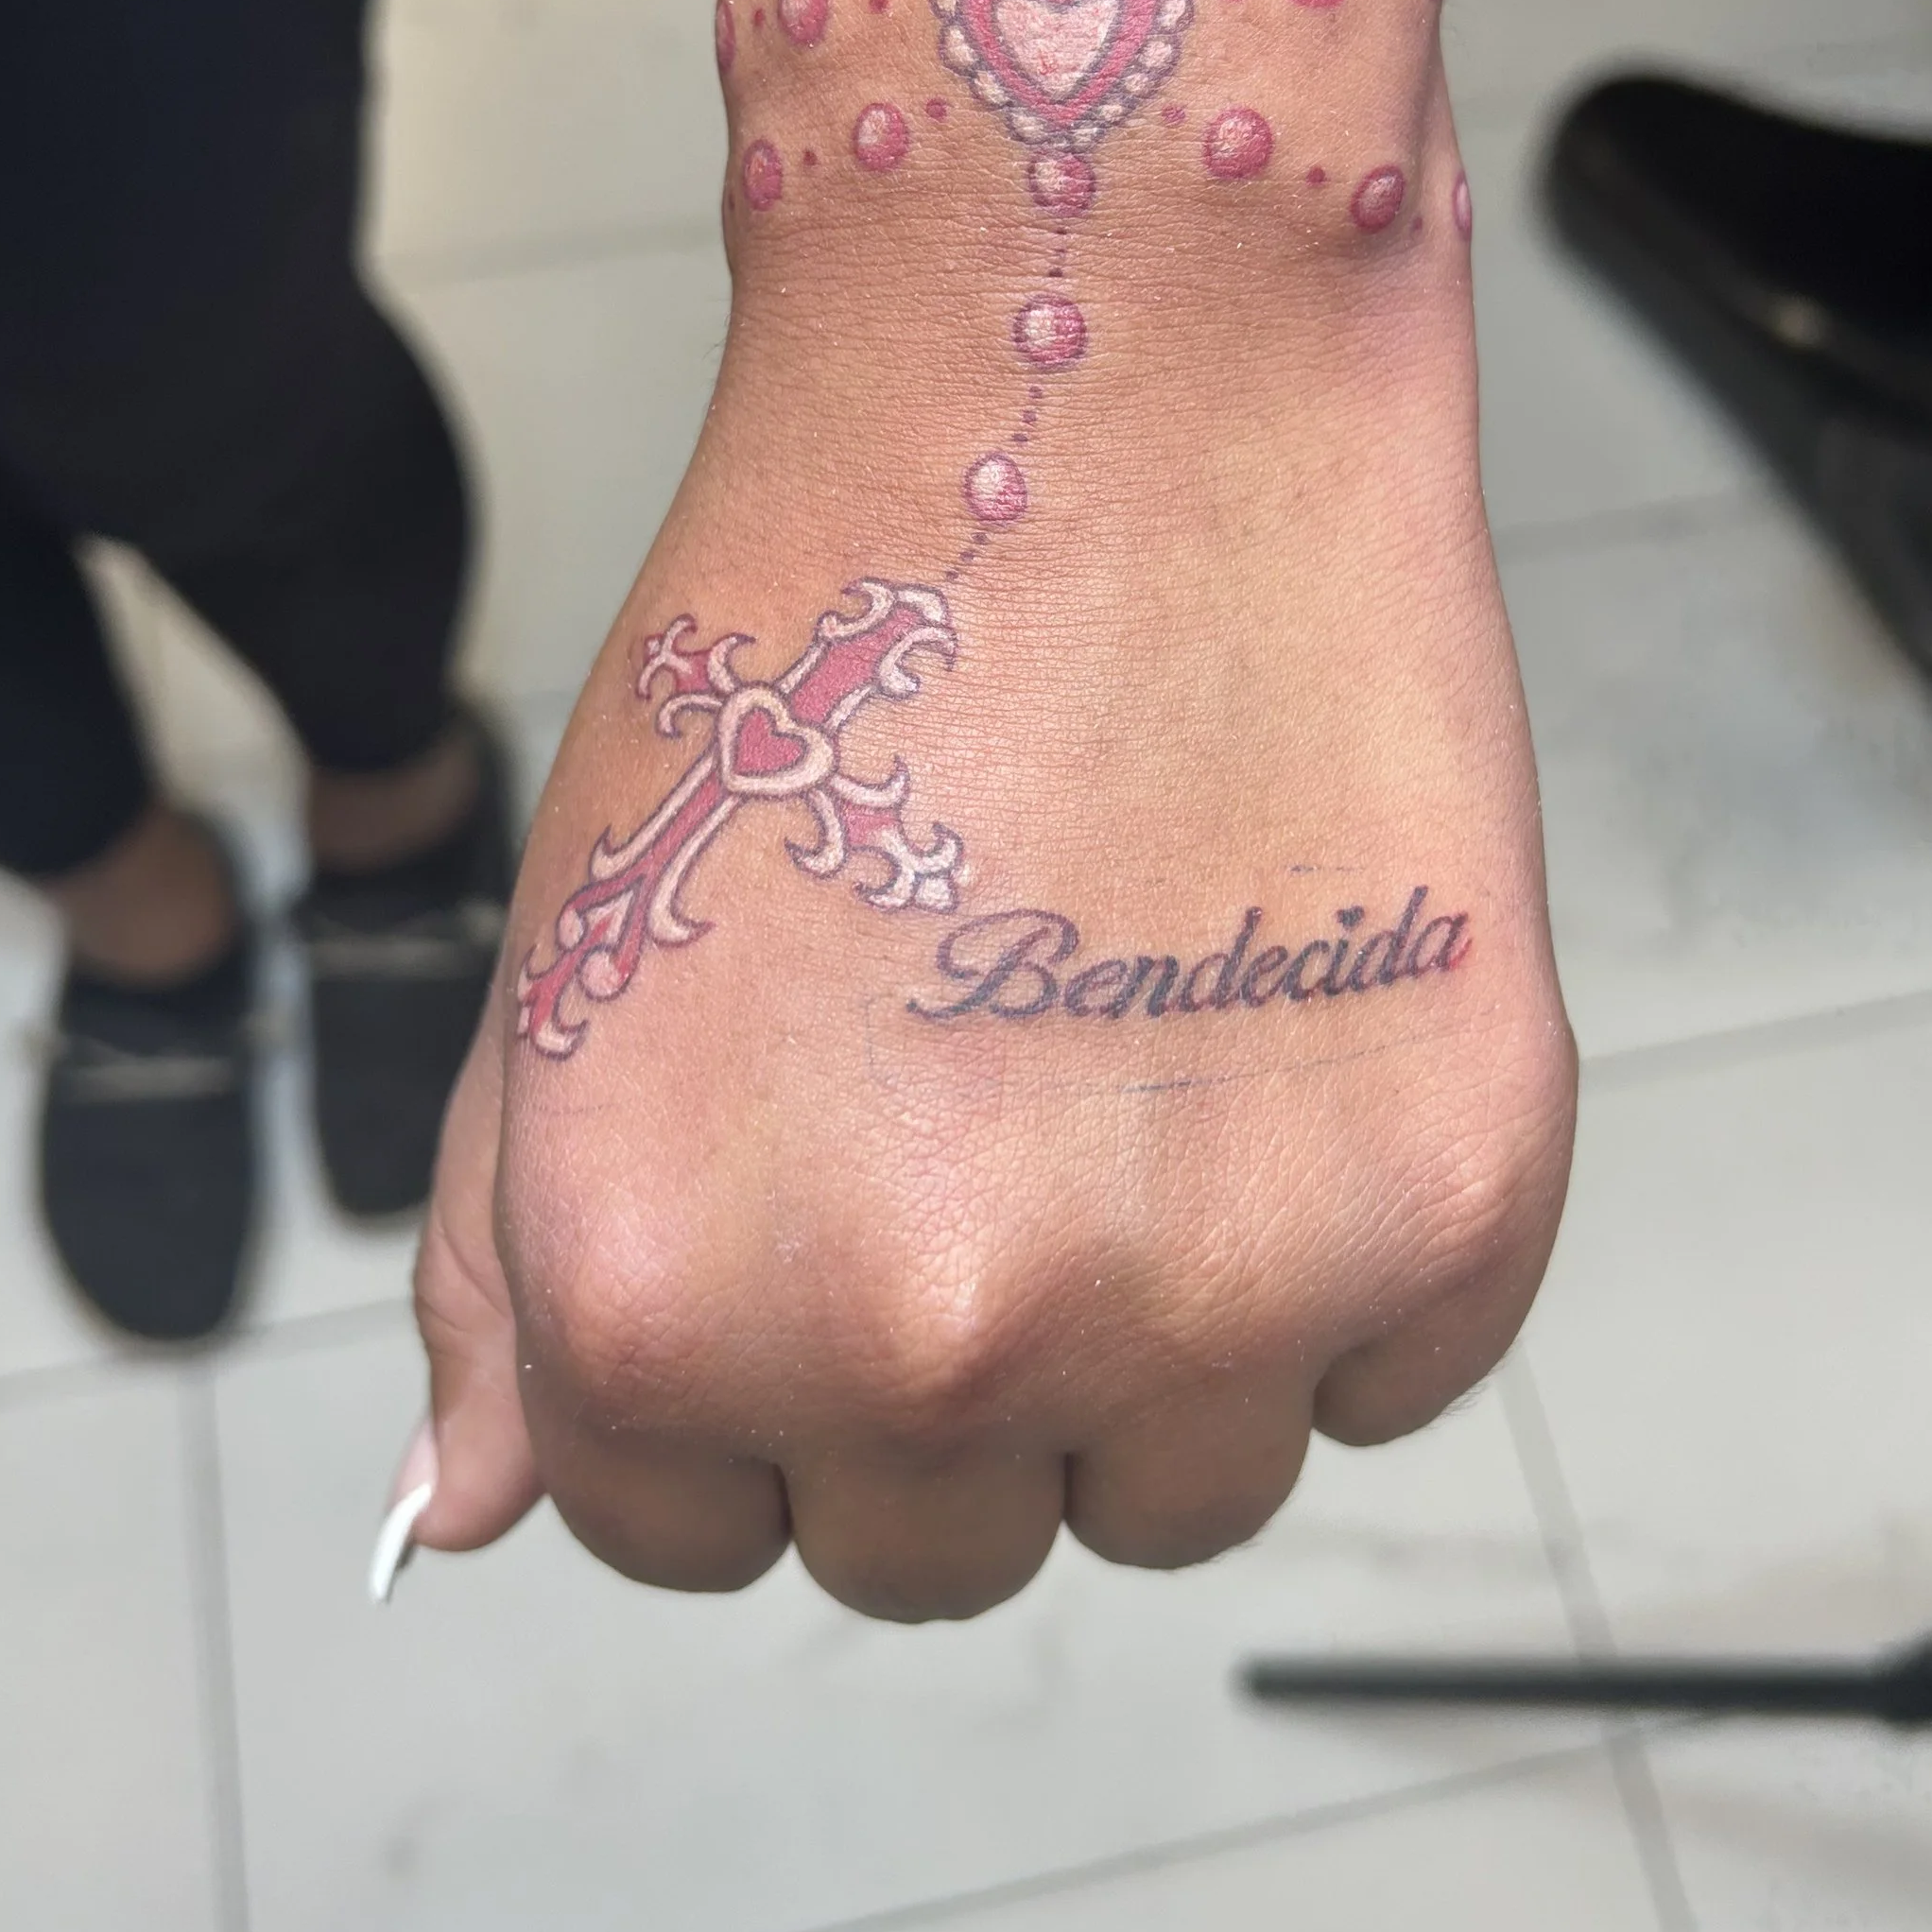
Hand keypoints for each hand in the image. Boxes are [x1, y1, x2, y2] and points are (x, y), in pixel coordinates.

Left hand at [399, 85, 1576, 1620]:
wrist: (1110, 379)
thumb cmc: (828, 643)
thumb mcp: (579, 951)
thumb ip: (508, 1269)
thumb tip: (479, 1512)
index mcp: (670, 1299)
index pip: (694, 1534)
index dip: (745, 1374)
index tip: (809, 1200)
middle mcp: (933, 1342)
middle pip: (943, 1552)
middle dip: (944, 1382)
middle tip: (986, 1116)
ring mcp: (1215, 1293)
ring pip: (1180, 1493)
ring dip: (1164, 1345)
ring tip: (1144, 1058)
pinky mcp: (1452, 1206)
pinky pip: (1390, 1379)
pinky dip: (1352, 1255)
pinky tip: (1286, 1027)